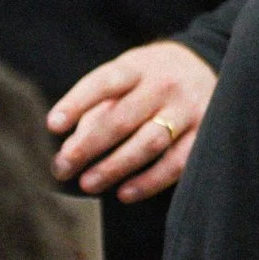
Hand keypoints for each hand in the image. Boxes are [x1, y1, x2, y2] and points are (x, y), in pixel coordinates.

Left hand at [46, 41, 216, 203]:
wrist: (205, 66)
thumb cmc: (150, 78)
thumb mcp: (126, 75)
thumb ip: (99, 105)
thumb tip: (72, 146)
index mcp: (139, 66)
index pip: (104, 82)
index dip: (77, 103)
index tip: (52, 125)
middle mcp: (164, 85)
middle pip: (122, 118)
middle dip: (89, 146)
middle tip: (63, 167)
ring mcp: (188, 110)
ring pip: (149, 142)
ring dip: (115, 166)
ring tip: (88, 183)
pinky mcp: (204, 134)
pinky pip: (176, 163)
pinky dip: (149, 182)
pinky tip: (124, 193)